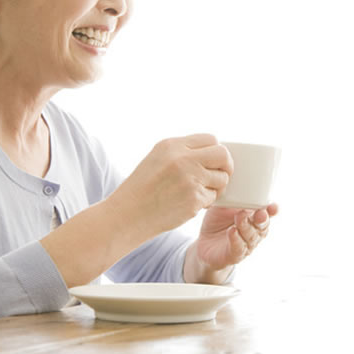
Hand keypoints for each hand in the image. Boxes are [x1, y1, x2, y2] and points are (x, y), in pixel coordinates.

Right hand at [111, 134, 232, 236]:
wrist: (126, 215)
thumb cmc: (142, 188)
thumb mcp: (157, 158)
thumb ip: (183, 152)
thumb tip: (212, 152)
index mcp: (172, 145)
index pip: (210, 139)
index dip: (215, 151)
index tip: (213, 161)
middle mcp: (183, 159)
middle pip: (223, 155)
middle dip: (226, 166)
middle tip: (219, 175)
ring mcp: (190, 178)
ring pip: (222, 178)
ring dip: (215, 186)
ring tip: (198, 192)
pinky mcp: (194, 198)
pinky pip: (213, 197)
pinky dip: (205, 202)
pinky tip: (189, 204)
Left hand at [189, 204, 279, 279]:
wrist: (204, 244)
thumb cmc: (217, 222)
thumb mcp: (223, 207)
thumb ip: (231, 198)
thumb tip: (234, 183)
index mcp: (255, 217)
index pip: (268, 213)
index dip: (272, 210)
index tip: (273, 206)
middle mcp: (254, 231)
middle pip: (263, 226)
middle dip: (262, 219)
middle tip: (259, 212)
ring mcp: (246, 244)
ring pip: (251, 236)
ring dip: (246, 226)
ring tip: (240, 217)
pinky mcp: (235, 255)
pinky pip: (238, 247)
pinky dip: (236, 239)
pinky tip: (232, 231)